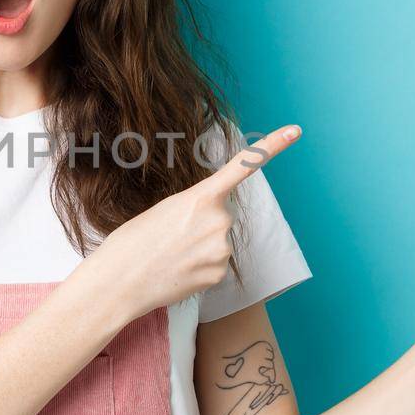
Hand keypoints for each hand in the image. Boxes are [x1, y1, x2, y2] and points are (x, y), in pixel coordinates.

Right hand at [86, 124, 301, 320]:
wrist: (119, 283)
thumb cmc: (131, 243)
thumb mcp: (161, 211)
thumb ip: (193, 209)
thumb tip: (208, 225)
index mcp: (200, 197)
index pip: (243, 166)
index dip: (272, 146)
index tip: (295, 130)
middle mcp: (218, 220)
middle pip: (221, 216)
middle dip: (202, 224)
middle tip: (171, 237)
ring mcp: (221, 249)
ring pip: (219, 242)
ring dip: (201, 248)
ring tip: (170, 256)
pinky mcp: (219, 274)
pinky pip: (216, 265)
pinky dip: (200, 268)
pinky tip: (178, 271)